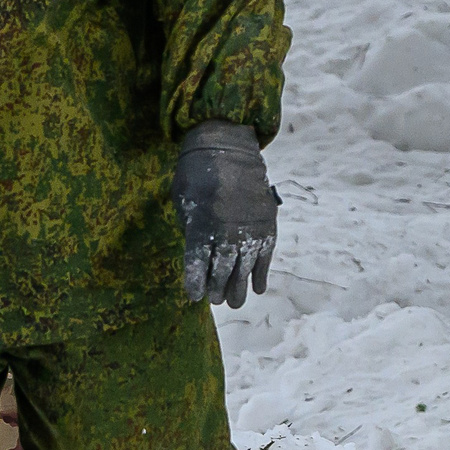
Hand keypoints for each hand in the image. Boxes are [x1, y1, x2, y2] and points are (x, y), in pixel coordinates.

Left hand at [173, 121, 277, 307]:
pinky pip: (265, 255)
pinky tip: (258, 287)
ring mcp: (249, 227)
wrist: (227, 146)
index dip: (195, 281)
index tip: (195, 297)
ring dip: (238, 286)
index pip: (196, 262)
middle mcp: (226, 228)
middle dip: (217, 287)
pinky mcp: (267, 223)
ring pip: (244, 266)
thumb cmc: (196, 174)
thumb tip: (199, 257)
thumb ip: (190, 228)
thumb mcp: (182, 200)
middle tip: (216, 300)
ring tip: (234, 302)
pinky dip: (260, 273)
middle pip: (221, 268)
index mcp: (200, 223)